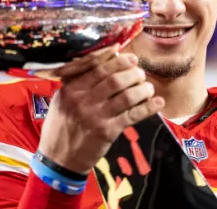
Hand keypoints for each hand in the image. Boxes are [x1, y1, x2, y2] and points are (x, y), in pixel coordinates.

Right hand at [37, 44, 164, 174]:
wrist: (59, 158)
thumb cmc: (62, 125)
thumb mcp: (62, 100)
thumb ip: (79, 81)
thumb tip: (107, 59)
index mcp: (71, 89)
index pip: (97, 67)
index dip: (118, 61)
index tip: (131, 58)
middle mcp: (82, 100)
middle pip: (115, 80)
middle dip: (133, 73)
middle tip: (140, 73)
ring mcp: (95, 116)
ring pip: (126, 96)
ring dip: (143, 89)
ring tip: (148, 87)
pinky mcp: (107, 131)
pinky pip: (133, 115)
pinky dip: (148, 107)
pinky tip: (158, 102)